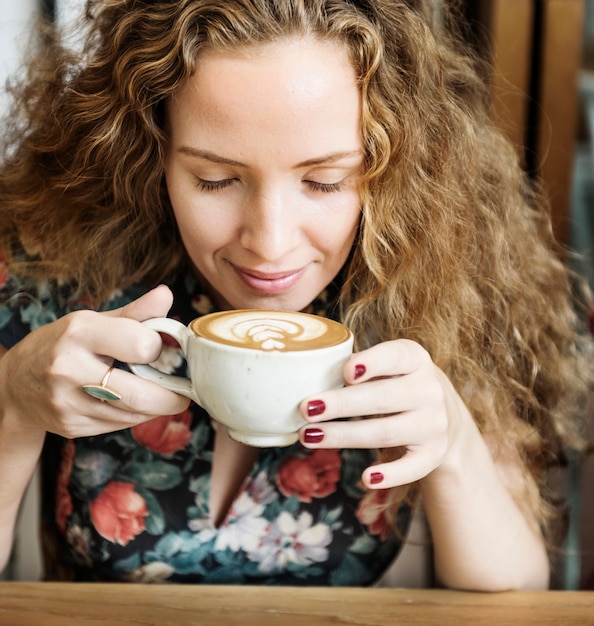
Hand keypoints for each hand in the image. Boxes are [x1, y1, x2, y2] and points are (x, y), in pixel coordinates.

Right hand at [0, 285, 189, 438]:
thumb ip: (135, 313)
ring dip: (156, 407)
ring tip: (162, 395)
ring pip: (133, 414)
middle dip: (172, 396)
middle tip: (185, 393)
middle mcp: (69, 368)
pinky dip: (135, 416)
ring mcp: (67, 402)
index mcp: (80, 333)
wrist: (16, 383)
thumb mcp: (93, 321)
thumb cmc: (64, 345)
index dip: (159, 348)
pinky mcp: (71, 427)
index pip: (140, 345)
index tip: (162, 349)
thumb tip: (166, 295)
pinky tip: (135, 404)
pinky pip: (119, 425)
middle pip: (140, 393)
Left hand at [298, 339, 465, 489]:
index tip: (347, 373)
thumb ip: (358, 368)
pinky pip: (412, 468)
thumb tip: (311, 376)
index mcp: (414, 359)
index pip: (395, 356)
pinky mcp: (433, 454)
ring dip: (344, 436)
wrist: (444, 414)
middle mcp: (429, 389)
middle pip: (382, 398)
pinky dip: (391, 475)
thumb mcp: (387, 366)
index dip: (372, 363)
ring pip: (385, 432)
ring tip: (309, 436)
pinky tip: (366, 478)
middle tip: (306, 409)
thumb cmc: (396, 383)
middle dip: (341, 405)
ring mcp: (434, 423)